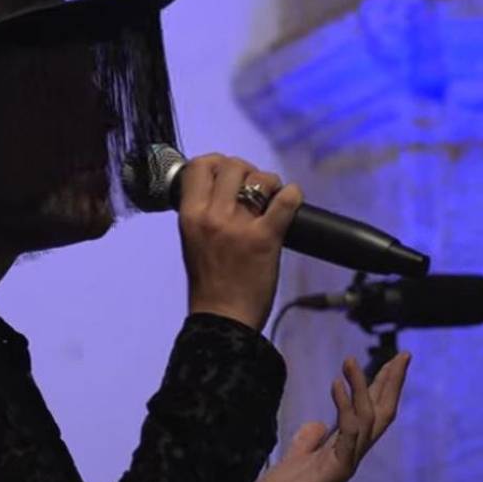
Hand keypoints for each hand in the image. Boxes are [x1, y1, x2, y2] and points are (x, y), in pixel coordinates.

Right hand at [178, 154, 302, 329]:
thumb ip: (201, 212)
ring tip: (271, 197)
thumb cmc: (208, 282)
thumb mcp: (191, 240)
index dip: (215, 162)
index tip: (224, 173)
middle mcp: (211, 216)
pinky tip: (291, 201)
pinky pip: (285, 201)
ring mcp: (239, 226)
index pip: (198, 166)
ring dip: (269, 182)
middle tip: (252, 186)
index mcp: (190, 216)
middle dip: (246, 170)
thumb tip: (221, 187)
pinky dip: (293, 196)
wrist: (223, 319)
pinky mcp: (266, 239)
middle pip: (231, 165)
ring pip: (259, 178)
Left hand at [253, 352, 411, 481]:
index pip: (370, 412)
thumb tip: (318, 424)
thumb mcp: (297, 457)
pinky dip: (344, 406)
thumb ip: (308, 440)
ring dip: (361, 387)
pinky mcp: (337, 469)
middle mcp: (353, 454)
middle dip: (393, 384)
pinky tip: (335, 383)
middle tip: (404, 355)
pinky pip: (347, 433)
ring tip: (350, 359)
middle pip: (382, 414)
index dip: (382, 386)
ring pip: (368, 419)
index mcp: (345, 448)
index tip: (393, 360)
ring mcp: (348, 461)